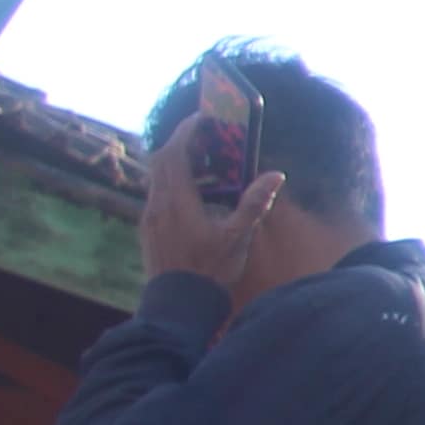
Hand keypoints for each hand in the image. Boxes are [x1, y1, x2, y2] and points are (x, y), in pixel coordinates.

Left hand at [137, 115, 287, 295]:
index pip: (175, 152)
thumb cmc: (209, 272)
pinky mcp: (149, 229)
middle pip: (163, 159)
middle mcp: (157, 204)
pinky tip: (199, 198)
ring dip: (181, 164)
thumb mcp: (238, 237)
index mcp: (177, 201)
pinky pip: (159, 194)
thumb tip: (275, 174)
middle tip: (209, 138)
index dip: (188, 131)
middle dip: (184, 143)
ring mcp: (150, 217)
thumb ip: (254, 203)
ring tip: (211, 168)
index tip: (205, 118)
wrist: (177, 307)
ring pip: (159, 176)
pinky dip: (177, 184)